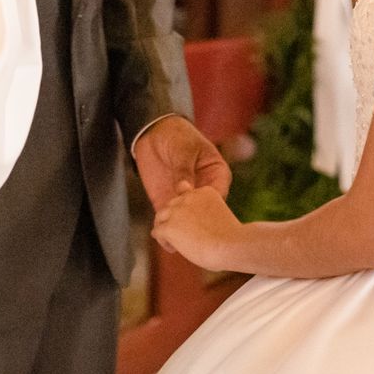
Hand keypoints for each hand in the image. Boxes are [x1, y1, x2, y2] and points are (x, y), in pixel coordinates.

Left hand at [133, 113, 230, 227]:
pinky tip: (163, 237)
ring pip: (188, 222)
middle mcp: (203, 191)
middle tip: (193, 236)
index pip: (219, 195)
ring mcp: (185, 199)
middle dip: (200, 227)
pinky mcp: (166, 202)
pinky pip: (168, 220)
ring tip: (178, 240)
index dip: (215, 209)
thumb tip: (186, 189)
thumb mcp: (184, 149)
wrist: (154, 134)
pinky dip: (166, 230)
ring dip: (183, 232)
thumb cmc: (178, 136)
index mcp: (217, 175)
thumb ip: (185, 169)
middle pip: (206, 214)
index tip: (208, 220)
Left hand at [153, 183, 242, 270]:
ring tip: (174, 242)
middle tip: (181, 235)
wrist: (231, 246)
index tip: (190, 222)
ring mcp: (178, 211)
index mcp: (205, 192)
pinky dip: (163, 241)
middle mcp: (189, 197)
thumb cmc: (232, 239)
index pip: (186, 196)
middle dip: (174, 219)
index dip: (185, 209)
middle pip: (171, 205)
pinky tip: (173, 249)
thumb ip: (206, 214)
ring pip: (160, 217)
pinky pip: (157, 232)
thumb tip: (196, 228)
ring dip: (165, 229)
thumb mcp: (220, 216)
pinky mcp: (170, 226)